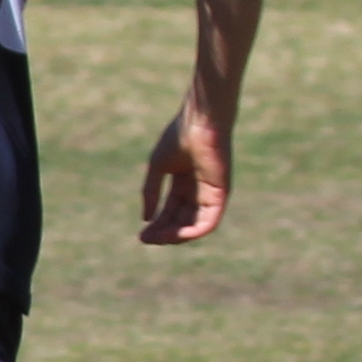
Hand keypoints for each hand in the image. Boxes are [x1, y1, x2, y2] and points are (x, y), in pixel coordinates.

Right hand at [136, 105, 233, 245]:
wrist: (199, 123)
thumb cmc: (179, 137)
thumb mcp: (158, 167)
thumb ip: (151, 192)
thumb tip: (145, 218)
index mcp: (184, 184)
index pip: (170, 211)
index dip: (156, 225)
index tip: (141, 235)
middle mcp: (198, 192)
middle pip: (180, 221)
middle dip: (163, 233)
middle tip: (146, 239)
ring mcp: (210, 195)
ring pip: (194, 226)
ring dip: (175, 236)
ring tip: (157, 238)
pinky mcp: (220, 195)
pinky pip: (208, 222)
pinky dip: (193, 232)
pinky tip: (176, 235)